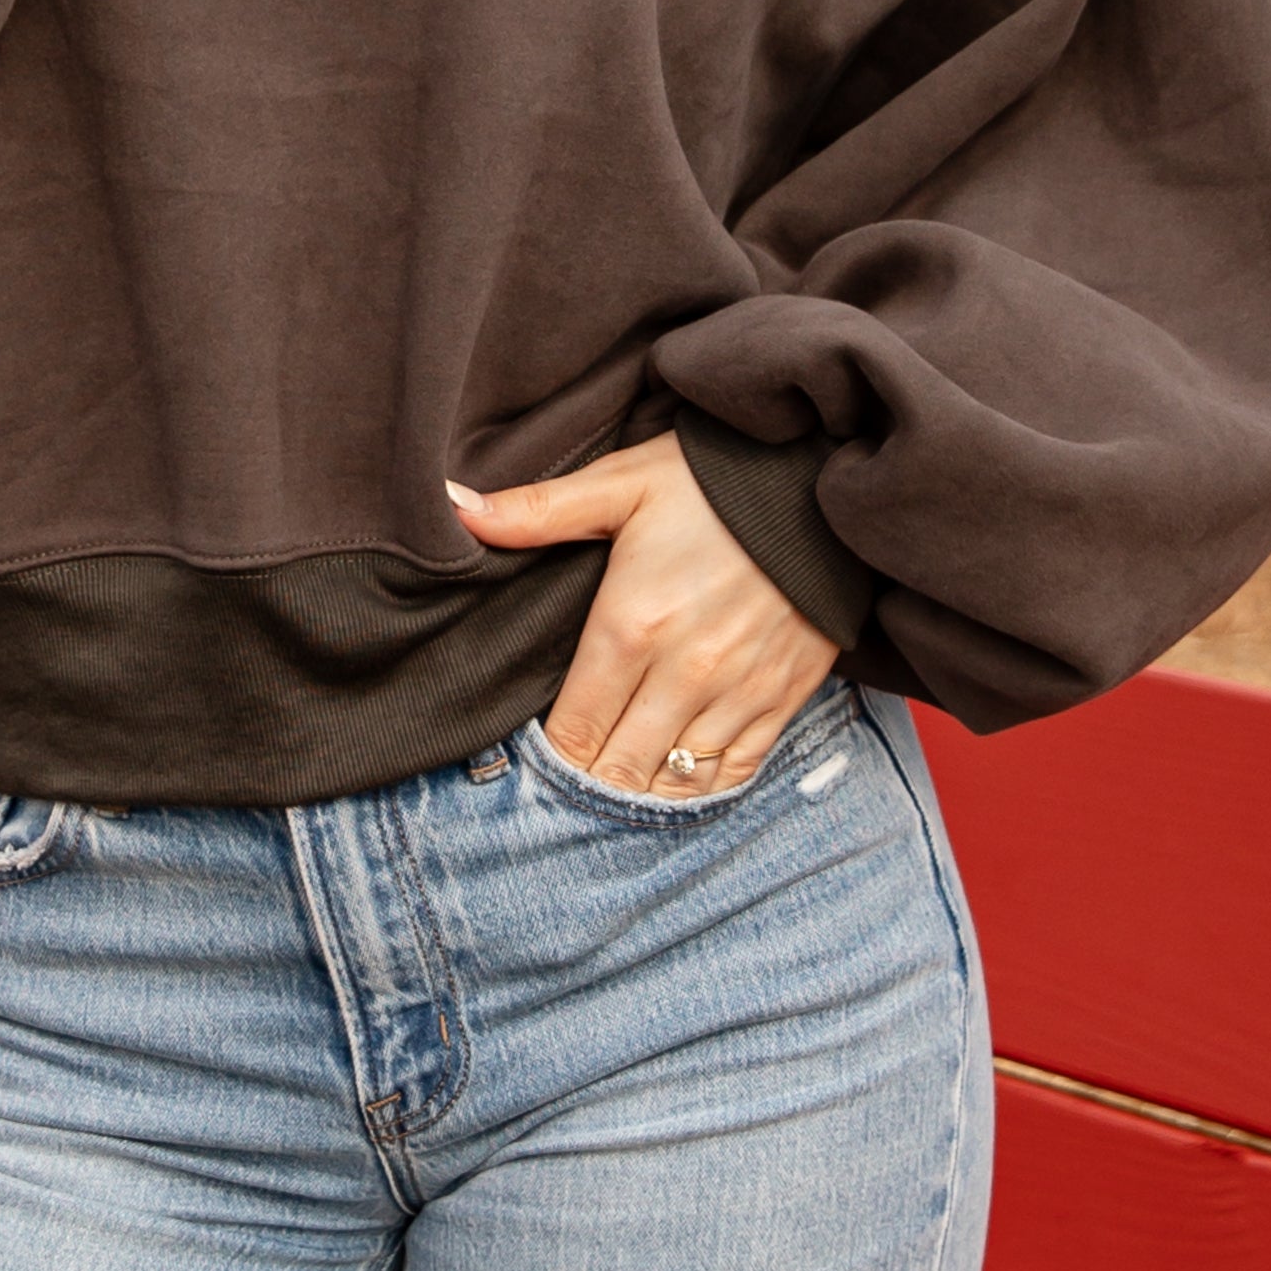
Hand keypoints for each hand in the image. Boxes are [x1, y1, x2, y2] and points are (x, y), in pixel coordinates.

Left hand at [451, 437, 839, 794]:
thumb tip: (453, 504)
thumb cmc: (712, 481)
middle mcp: (685, 671)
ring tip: (615, 787)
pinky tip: (676, 780)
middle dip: (589, 782)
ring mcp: (739, 691)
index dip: (549, 758)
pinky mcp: (783, 697)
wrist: (818, 481)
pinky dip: (701, 788)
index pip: (575, 730)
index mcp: (631, 625)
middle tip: (569, 783)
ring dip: (642, 790)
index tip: (534, 759)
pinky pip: (734, 772)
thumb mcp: (619, 483)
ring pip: (676, 782)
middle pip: (620, 768)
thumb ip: (535, 511)